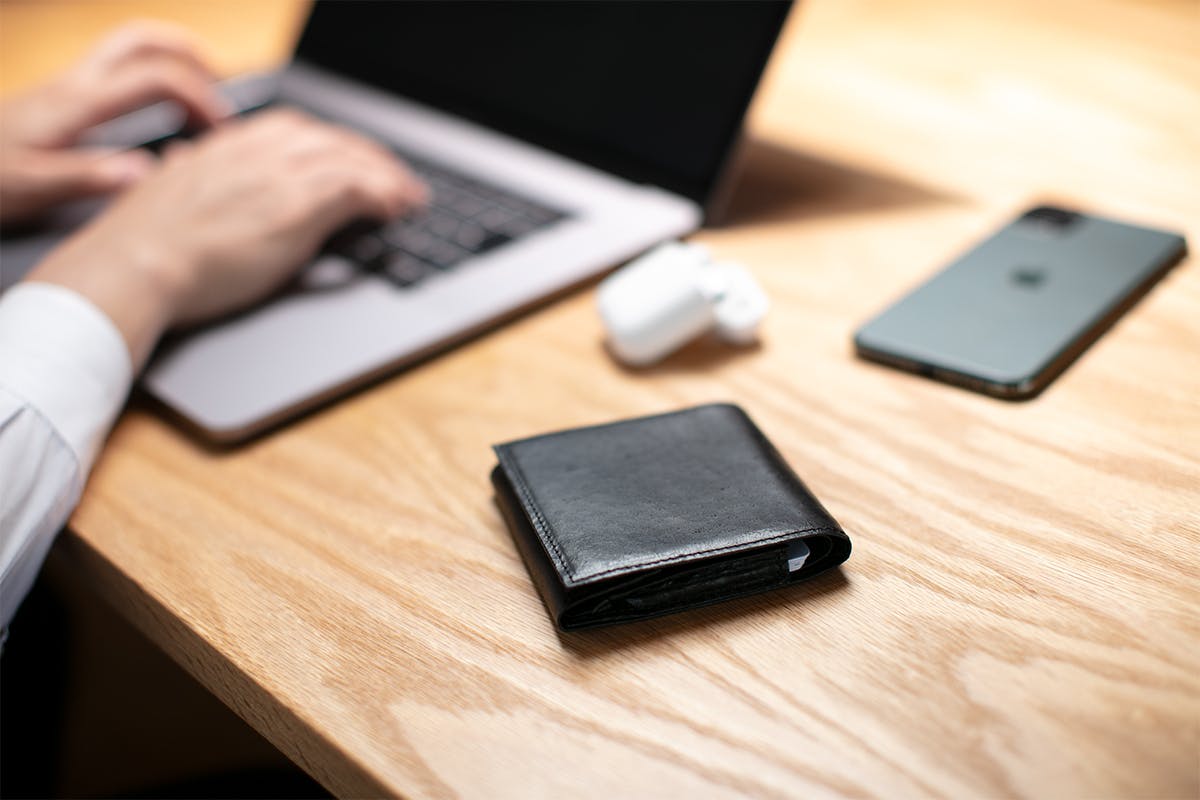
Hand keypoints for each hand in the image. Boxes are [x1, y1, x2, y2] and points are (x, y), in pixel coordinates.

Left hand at [0, 21, 229, 223]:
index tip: (222, 131)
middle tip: (219, 85)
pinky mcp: (59, 101)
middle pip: (140, 39)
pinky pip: (114, 73)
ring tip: (198, 90)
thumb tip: (146, 173)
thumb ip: (90, 178)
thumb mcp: (32, 187)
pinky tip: (156, 112)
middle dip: (188, 53)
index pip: (155, 76)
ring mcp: (64, 88)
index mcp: (75, 103)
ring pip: (125, 49)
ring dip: (168, 59)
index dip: (199, 97)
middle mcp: (72, 85)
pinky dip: (147, 79)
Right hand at [29, 109, 426, 366]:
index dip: (334, 145)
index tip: (353, 160)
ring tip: (409, 198)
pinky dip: (384, 194)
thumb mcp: (170, 189)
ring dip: (389, 178)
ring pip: (354, 160)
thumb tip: (187, 161)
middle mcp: (260, 151)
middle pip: (335, 140)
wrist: (135, 266)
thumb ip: (190, 171)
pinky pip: (358, 187)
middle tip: (397, 179)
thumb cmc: (145, 243)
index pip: (299, 128)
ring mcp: (281, 175)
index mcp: (230, 144)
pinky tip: (395, 210)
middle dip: (371, 157)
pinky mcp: (297, 206)